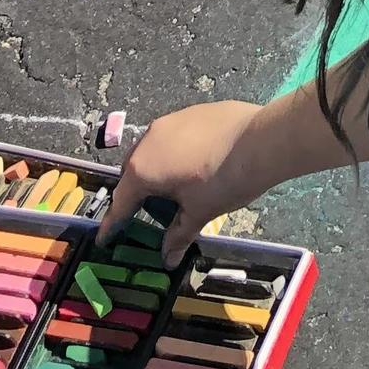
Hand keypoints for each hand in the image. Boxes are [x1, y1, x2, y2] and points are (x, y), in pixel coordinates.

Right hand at [108, 100, 270, 264]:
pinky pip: (174, 135)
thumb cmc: (223, 181)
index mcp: (144, 168)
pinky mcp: (194, 110)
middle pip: (134, 172)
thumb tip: (168, 258)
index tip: (105, 238)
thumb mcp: (198, 213)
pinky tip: (194, 164)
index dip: (113, 223)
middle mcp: (151, 139)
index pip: (121, 202)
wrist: (262, 139)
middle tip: (143, 213)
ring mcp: (172, 120)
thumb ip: (178, 235)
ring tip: (171, 189)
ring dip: (156, 169)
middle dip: (136, 194)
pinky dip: (175, 152)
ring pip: (153, 149)